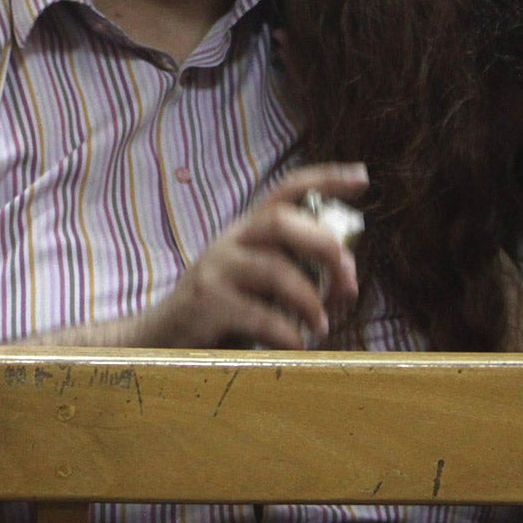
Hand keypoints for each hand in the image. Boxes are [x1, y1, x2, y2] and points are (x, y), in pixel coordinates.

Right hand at [131, 164, 367, 350]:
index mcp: (247, 230)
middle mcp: (231, 240)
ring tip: (322, 327)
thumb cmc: (220, 311)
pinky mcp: (207, 303)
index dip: (324, 179)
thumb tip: (345, 281)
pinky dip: (287, 334)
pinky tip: (295, 346)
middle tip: (349, 280)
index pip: (286, 190)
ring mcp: (216, 269)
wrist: (160, 339)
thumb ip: (293, 273)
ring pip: (274, 270)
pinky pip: (259, 315)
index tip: (362, 177)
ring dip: (310, 300)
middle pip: (281, 221)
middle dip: (325, 246)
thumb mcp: (255, 283)